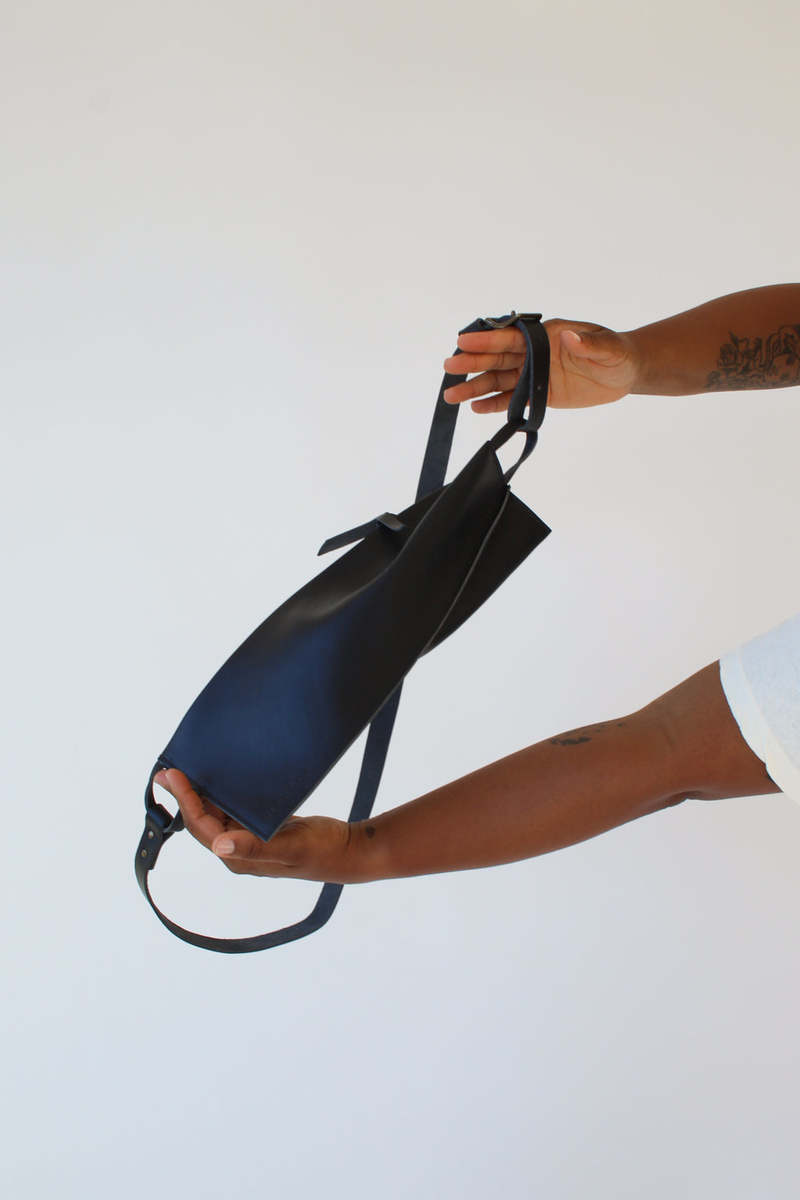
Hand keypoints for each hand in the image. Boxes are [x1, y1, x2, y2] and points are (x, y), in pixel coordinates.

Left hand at [154, 768, 373, 883]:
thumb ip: (254, 847)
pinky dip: (222, 796)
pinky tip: (221, 780)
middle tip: (168, 770)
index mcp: (238, 858)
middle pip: (202, 822)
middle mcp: (238, 851)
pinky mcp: (262, 830)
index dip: (185, 801)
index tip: (173, 776)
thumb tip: (219, 846)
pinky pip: (234, 812)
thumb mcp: (289, 847)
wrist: (349, 850)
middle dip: (185, 796)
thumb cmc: (321, 850)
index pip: (202, 827)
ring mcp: (250, 840)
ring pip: (216, 815)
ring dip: (201, 795)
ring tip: (188, 771)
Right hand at [442, 318, 639, 411]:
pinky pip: (513, 400)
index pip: (511, 338)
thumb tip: (569, 337)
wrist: (624, 373)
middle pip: (497, 359)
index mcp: (546, 335)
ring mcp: (534, 374)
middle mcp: (534, 354)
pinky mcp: (540, 395)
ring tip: (452, 396)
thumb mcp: (607, 347)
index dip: (487, 340)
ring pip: (499, 381)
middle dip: (472, 363)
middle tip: (449, 367)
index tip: (463, 341)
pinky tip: (476, 408)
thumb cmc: (616, 353)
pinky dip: (494, 405)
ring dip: (475, 387)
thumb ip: (588, 344)